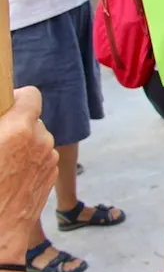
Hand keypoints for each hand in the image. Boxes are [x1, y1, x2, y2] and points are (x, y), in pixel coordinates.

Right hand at [0, 87, 58, 255]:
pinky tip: (9, 175)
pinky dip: (28, 159)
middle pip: (31, 119)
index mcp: (19, 131)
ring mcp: (49, 159)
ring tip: (2, 161)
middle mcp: (41, 141)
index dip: (16, 98)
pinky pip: (40, 156)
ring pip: (36, 139)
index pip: (31, 96)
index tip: (3, 107)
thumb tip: (3, 124)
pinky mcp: (51, 175)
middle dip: (14, 125)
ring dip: (21, 143)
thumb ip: (0, 127)